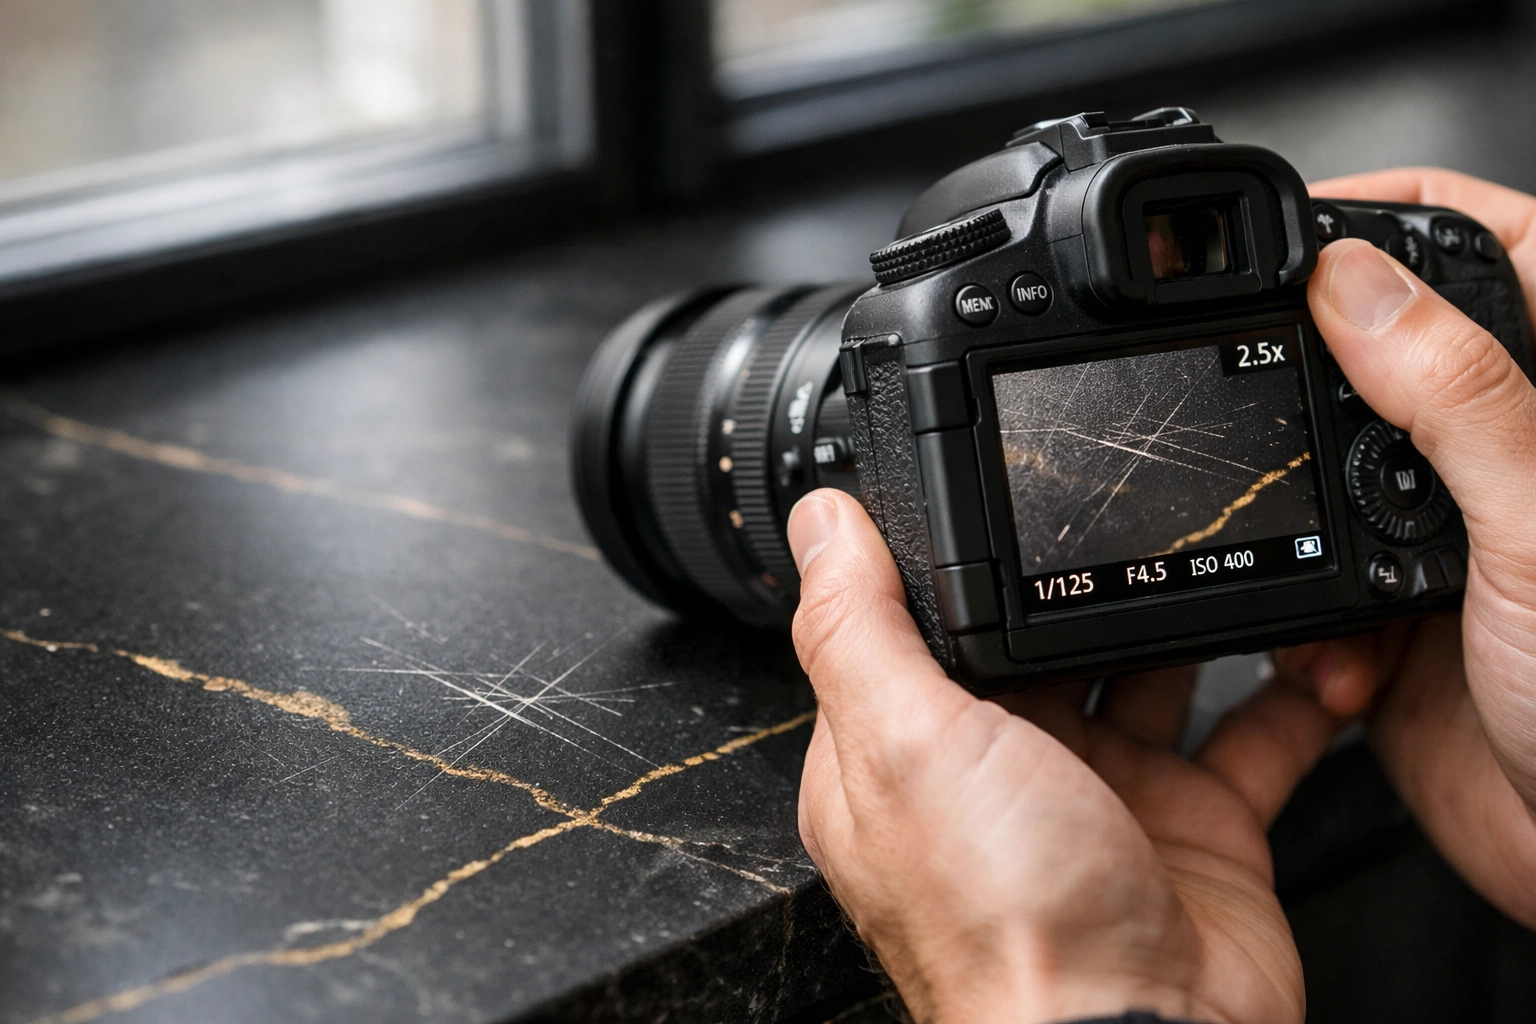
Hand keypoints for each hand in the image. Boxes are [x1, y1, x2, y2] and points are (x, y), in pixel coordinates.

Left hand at [787, 490, 1360, 1023]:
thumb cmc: (1006, 926)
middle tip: (1119, 500)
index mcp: (902, 755)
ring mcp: (1098, 796)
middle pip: (1033, 640)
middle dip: (1075, 579)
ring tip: (1218, 544)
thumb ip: (859, 628)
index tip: (982, 483)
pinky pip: (1247, 730)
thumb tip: (821, 525)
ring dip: (1184, 616)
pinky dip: (1289, 685)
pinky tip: (1313, 642)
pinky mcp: (1193, 824)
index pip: (910, 627)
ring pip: (1143, 672)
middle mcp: (995, 774)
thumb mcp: (906, 744)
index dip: (941, 561)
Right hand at [1288, 168, 1535, 925]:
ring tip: (1327, 585)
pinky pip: (1299, 592)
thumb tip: (1351, 283)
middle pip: (1371, 362)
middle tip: (1243, 398)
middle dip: (1299, 390)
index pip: (1484, 253)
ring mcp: (1437, 545)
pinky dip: (1298, 632)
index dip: (1396, 216)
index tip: (1302, 220)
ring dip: (1289, 535)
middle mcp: (1493, 465)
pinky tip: (1340, 667)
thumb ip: (1456, 395)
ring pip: (1312, 482)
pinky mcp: (1386, 624)